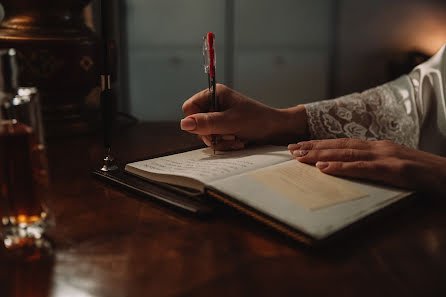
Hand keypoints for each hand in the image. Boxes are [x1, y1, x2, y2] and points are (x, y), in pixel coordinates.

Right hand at [181, 84, 307, 149]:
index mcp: (214, 94)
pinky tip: (238, 141)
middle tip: (228, 136)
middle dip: (212, 134)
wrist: (276, 129)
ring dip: (220, 141)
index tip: (211, 128)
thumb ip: (206, 123)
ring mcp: (219, 116)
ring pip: (205, 134)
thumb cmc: (256, 120)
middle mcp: (214, 103)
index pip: (189, 108)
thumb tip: (184, 124)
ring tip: (236, 139)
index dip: (196, 121)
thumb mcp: (230, 122)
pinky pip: (215, 139)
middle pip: (196, 124)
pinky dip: (226, 143)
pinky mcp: (224, 126)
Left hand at [288, 138, 445, 192]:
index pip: (343, 144)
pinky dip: (341, 168)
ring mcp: (387, 156)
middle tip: (290, 149)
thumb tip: (351, 171)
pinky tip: (324, 169)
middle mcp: (379, 148)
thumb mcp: (395, 169)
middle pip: (339, 146)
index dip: (320, 145)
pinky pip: (363, 168)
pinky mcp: (395, 170)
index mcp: (378, 147)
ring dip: (320, 154)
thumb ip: (374, 167)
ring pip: (346, 154)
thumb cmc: (425, 176)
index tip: (300, 147)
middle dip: (312, 147)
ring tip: (299, 156)